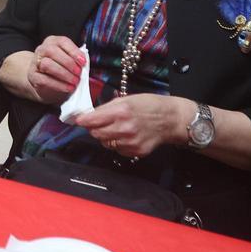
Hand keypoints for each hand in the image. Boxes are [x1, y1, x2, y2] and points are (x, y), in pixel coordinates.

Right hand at [26, 35, 84, 104]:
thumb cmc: (59, 69)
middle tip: (79, 73)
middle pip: (52, 51)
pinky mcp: (33, 76)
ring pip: (47, 64)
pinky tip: (68, 88)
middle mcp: (42, 50)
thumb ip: (75, 60)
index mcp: (52, 42)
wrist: (43, 81)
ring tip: (74, 81)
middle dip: (68, 62)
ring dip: (64, 74)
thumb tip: (85, 64)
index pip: (62, 41)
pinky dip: (58, 84)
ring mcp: (35, 63)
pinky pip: (44, 79)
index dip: (73, 51)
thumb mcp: (68, 61)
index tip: (83, 61)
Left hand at [73, 94, 190, 158]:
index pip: (92, 120)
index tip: (79, 120)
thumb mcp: (127, 99)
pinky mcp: (136, 152)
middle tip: (99, 123)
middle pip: (96, 134)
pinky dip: (117, 144)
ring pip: (105, 143)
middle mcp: (124, 129)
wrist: (171, 119)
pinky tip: (125, 136)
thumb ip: (107, 108)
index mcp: (121, 112)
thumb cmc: (149, 105)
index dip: (83, 120)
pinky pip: (117, 150)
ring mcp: (130, 142)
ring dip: (106, 137)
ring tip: (116, 129)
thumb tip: (89, 115)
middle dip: (94, 128)